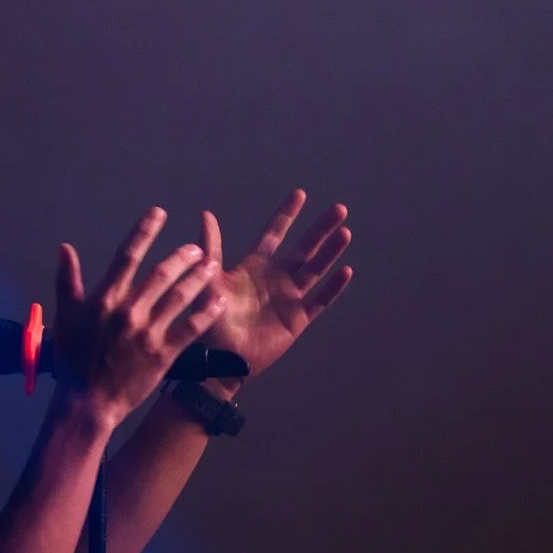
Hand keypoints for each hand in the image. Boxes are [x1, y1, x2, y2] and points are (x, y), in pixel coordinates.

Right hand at [53, 207, 226, 425]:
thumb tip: (65, 249)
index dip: (145, 231)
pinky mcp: (163, 354)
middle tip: (197, 248)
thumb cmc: (73, 360)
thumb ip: (67, 282)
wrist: (87, 402)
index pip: (127, 256)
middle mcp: (129, 310)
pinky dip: (207, 313)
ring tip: (212, 264)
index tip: (159, 213)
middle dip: (182, 257)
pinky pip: (190, 329)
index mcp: (105, 298)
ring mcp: (148, 333)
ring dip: (198, 278)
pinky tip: (220, 300)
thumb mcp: (65, 318)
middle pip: (162, 274)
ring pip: (180, 297)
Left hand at [197, 190, 353, 380]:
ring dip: (331, 252)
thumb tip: (206, 214)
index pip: (274, 234)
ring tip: (345, 232)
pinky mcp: (298, 319)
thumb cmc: (211, 320)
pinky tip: (346, 270)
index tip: (300, 194)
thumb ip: (210, 248)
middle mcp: (275, 278)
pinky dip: (333, 287)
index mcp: (254, 267)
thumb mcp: (209, 280)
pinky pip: (319, 300)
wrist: (222, 358)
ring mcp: (288, 298)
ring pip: (315, 269)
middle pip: (304, 248)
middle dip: (321, 229)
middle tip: (339, 209)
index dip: (286, 215)